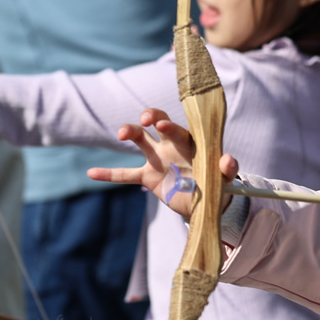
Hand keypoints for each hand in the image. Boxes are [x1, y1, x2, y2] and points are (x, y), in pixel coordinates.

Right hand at [87, 108, 238, 218]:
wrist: (207, 203)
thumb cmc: (217, 183)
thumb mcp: (225, 178)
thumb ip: (227, 168)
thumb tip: (228, 159)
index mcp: (190, 142)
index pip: (179, 129)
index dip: (170, 125)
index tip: (162, 124)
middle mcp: (171, 145)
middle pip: (157, 123)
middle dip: (149, 117)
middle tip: (143, 121)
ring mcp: (158, 160)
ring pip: (140, 140)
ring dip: (129, 132)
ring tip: (121, 134)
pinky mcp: (148, 177)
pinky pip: (125, 175)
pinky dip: (109, 174)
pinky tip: (91, 173)